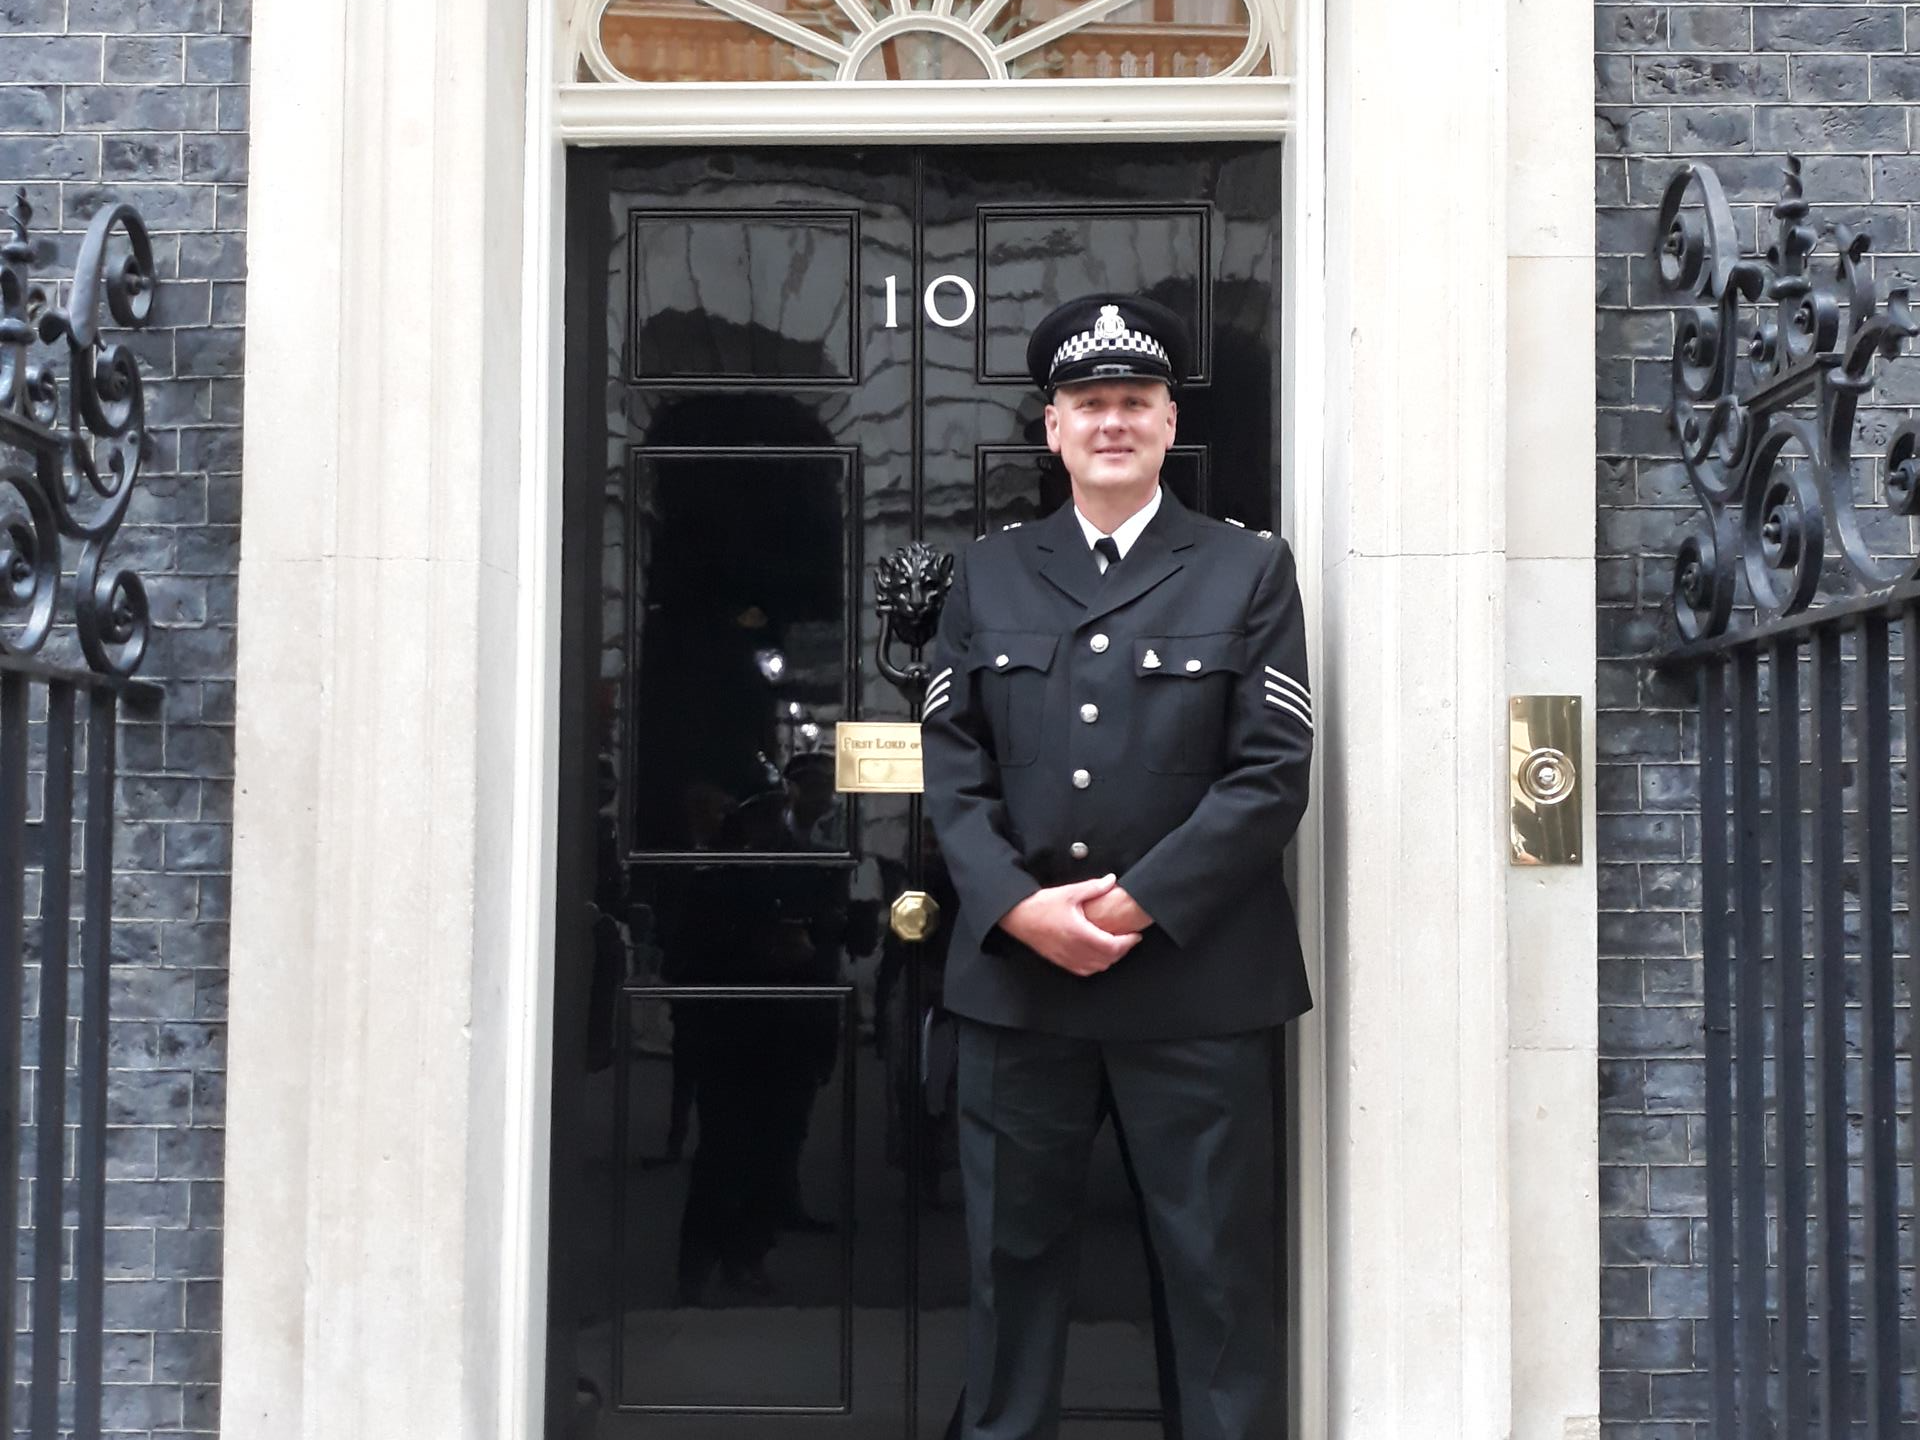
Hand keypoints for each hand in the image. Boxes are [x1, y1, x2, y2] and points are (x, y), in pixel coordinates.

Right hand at [999, 874, 1142, 977]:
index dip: (1128, 943)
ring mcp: (1066, 958)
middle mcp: (1074, 949)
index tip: (1135, 935)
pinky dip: (1096, 966)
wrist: (1017, 916)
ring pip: (1097, 967)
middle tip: (1129, 939)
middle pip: (1107, 959)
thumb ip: (1093, 888)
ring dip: (1110, 959)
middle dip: (1122, 950)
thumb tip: (1112, 880)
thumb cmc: (1041, 904)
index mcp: (1079, 933)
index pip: (1112, 946)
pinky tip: (1098, 956)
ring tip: (1116, 946)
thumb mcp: (1069, 892)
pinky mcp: (1060, 961)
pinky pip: (1084, 971)